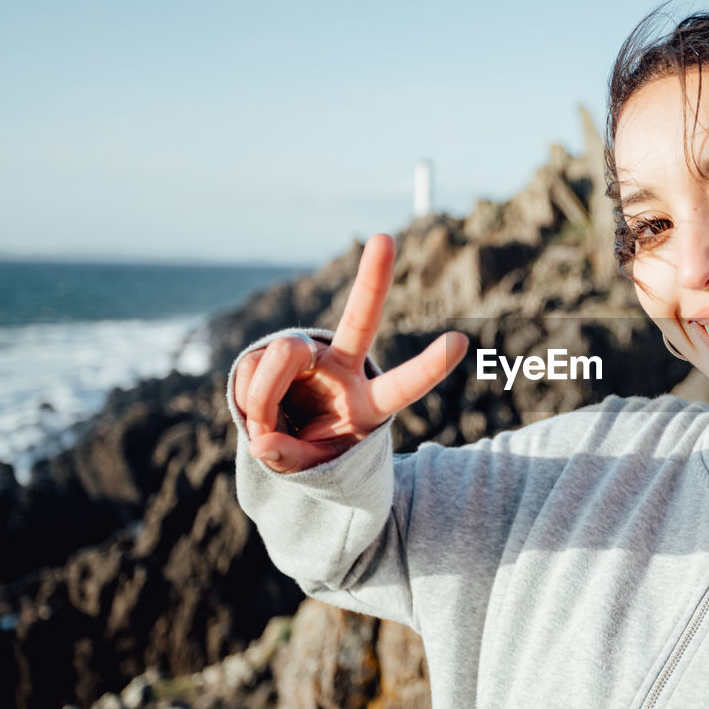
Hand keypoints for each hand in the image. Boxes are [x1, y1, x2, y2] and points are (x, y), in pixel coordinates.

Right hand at [234, 233, 467, 472]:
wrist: (286, 441)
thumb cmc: (313, 453)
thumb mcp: (309, 469)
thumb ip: (290, 458)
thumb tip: (263, 440)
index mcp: (370, 402)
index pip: (402, 384)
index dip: (428, 366)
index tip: (460, 341)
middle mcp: (344, 368)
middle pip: (359, 320)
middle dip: (372, 279)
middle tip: (385, 239)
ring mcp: (310, 356)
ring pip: (283, 354)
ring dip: (265, 394)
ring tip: (266, 425)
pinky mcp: (275, 352)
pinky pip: (251, 369)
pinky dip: (248, 399)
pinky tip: (258, 411)